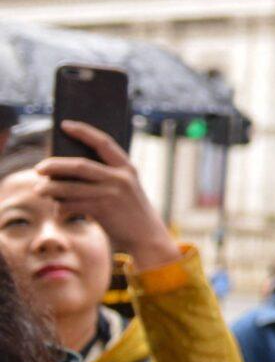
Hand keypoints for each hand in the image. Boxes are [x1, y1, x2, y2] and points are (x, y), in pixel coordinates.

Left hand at [35, 124, 179, 271]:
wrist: (147, 237)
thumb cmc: (129, 211)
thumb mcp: (123, 188)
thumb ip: (103, 177)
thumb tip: (64, 170)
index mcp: (127, 167)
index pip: (103, 142)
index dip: (83, 131)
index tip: (65, 124)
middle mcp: (120, 178)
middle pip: (79, 165)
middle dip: (55, 165)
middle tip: (39, 168)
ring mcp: (112, 194)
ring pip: (71, 187)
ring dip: (50, 189)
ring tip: (39, 190)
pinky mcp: (103, 210)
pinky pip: (72, 204)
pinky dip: (61, 207)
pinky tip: (57, 210)